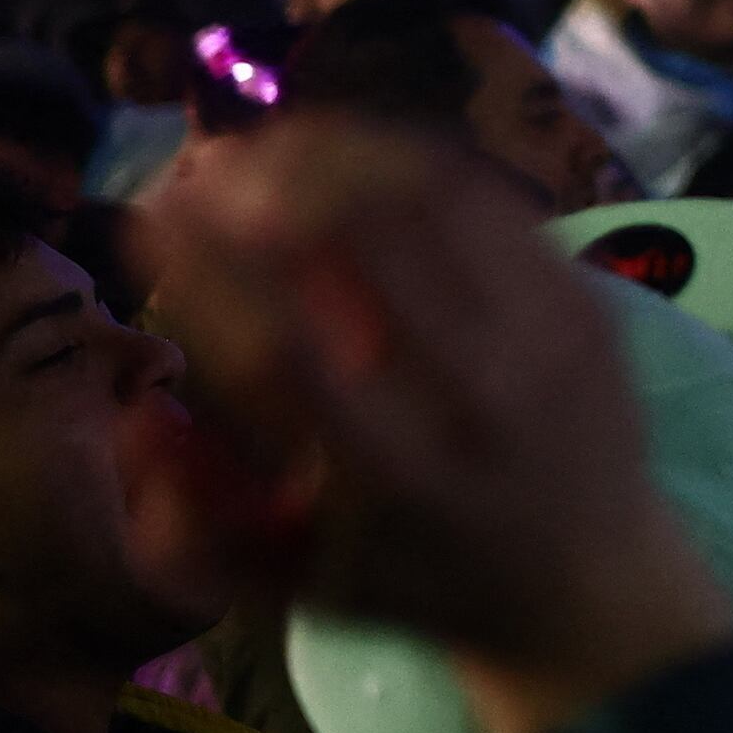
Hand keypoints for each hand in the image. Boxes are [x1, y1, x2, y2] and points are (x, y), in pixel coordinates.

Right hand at [123, 114, 732, 732]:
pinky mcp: (588, 301)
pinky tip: (351, 153)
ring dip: (336, 157)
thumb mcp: (296, 588)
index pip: (281, 351)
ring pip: (431, 203)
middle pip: (363, 250)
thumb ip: (195, 526)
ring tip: (265, 144)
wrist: (595, 580)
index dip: (206, 270)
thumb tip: (137, 416)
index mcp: (394, 483)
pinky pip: (493, 202)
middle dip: (265, 187)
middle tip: (203, 163)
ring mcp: (547, 343)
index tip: (149, 215)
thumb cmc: (414, 581)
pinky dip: (411, 163)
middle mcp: (479, 404)